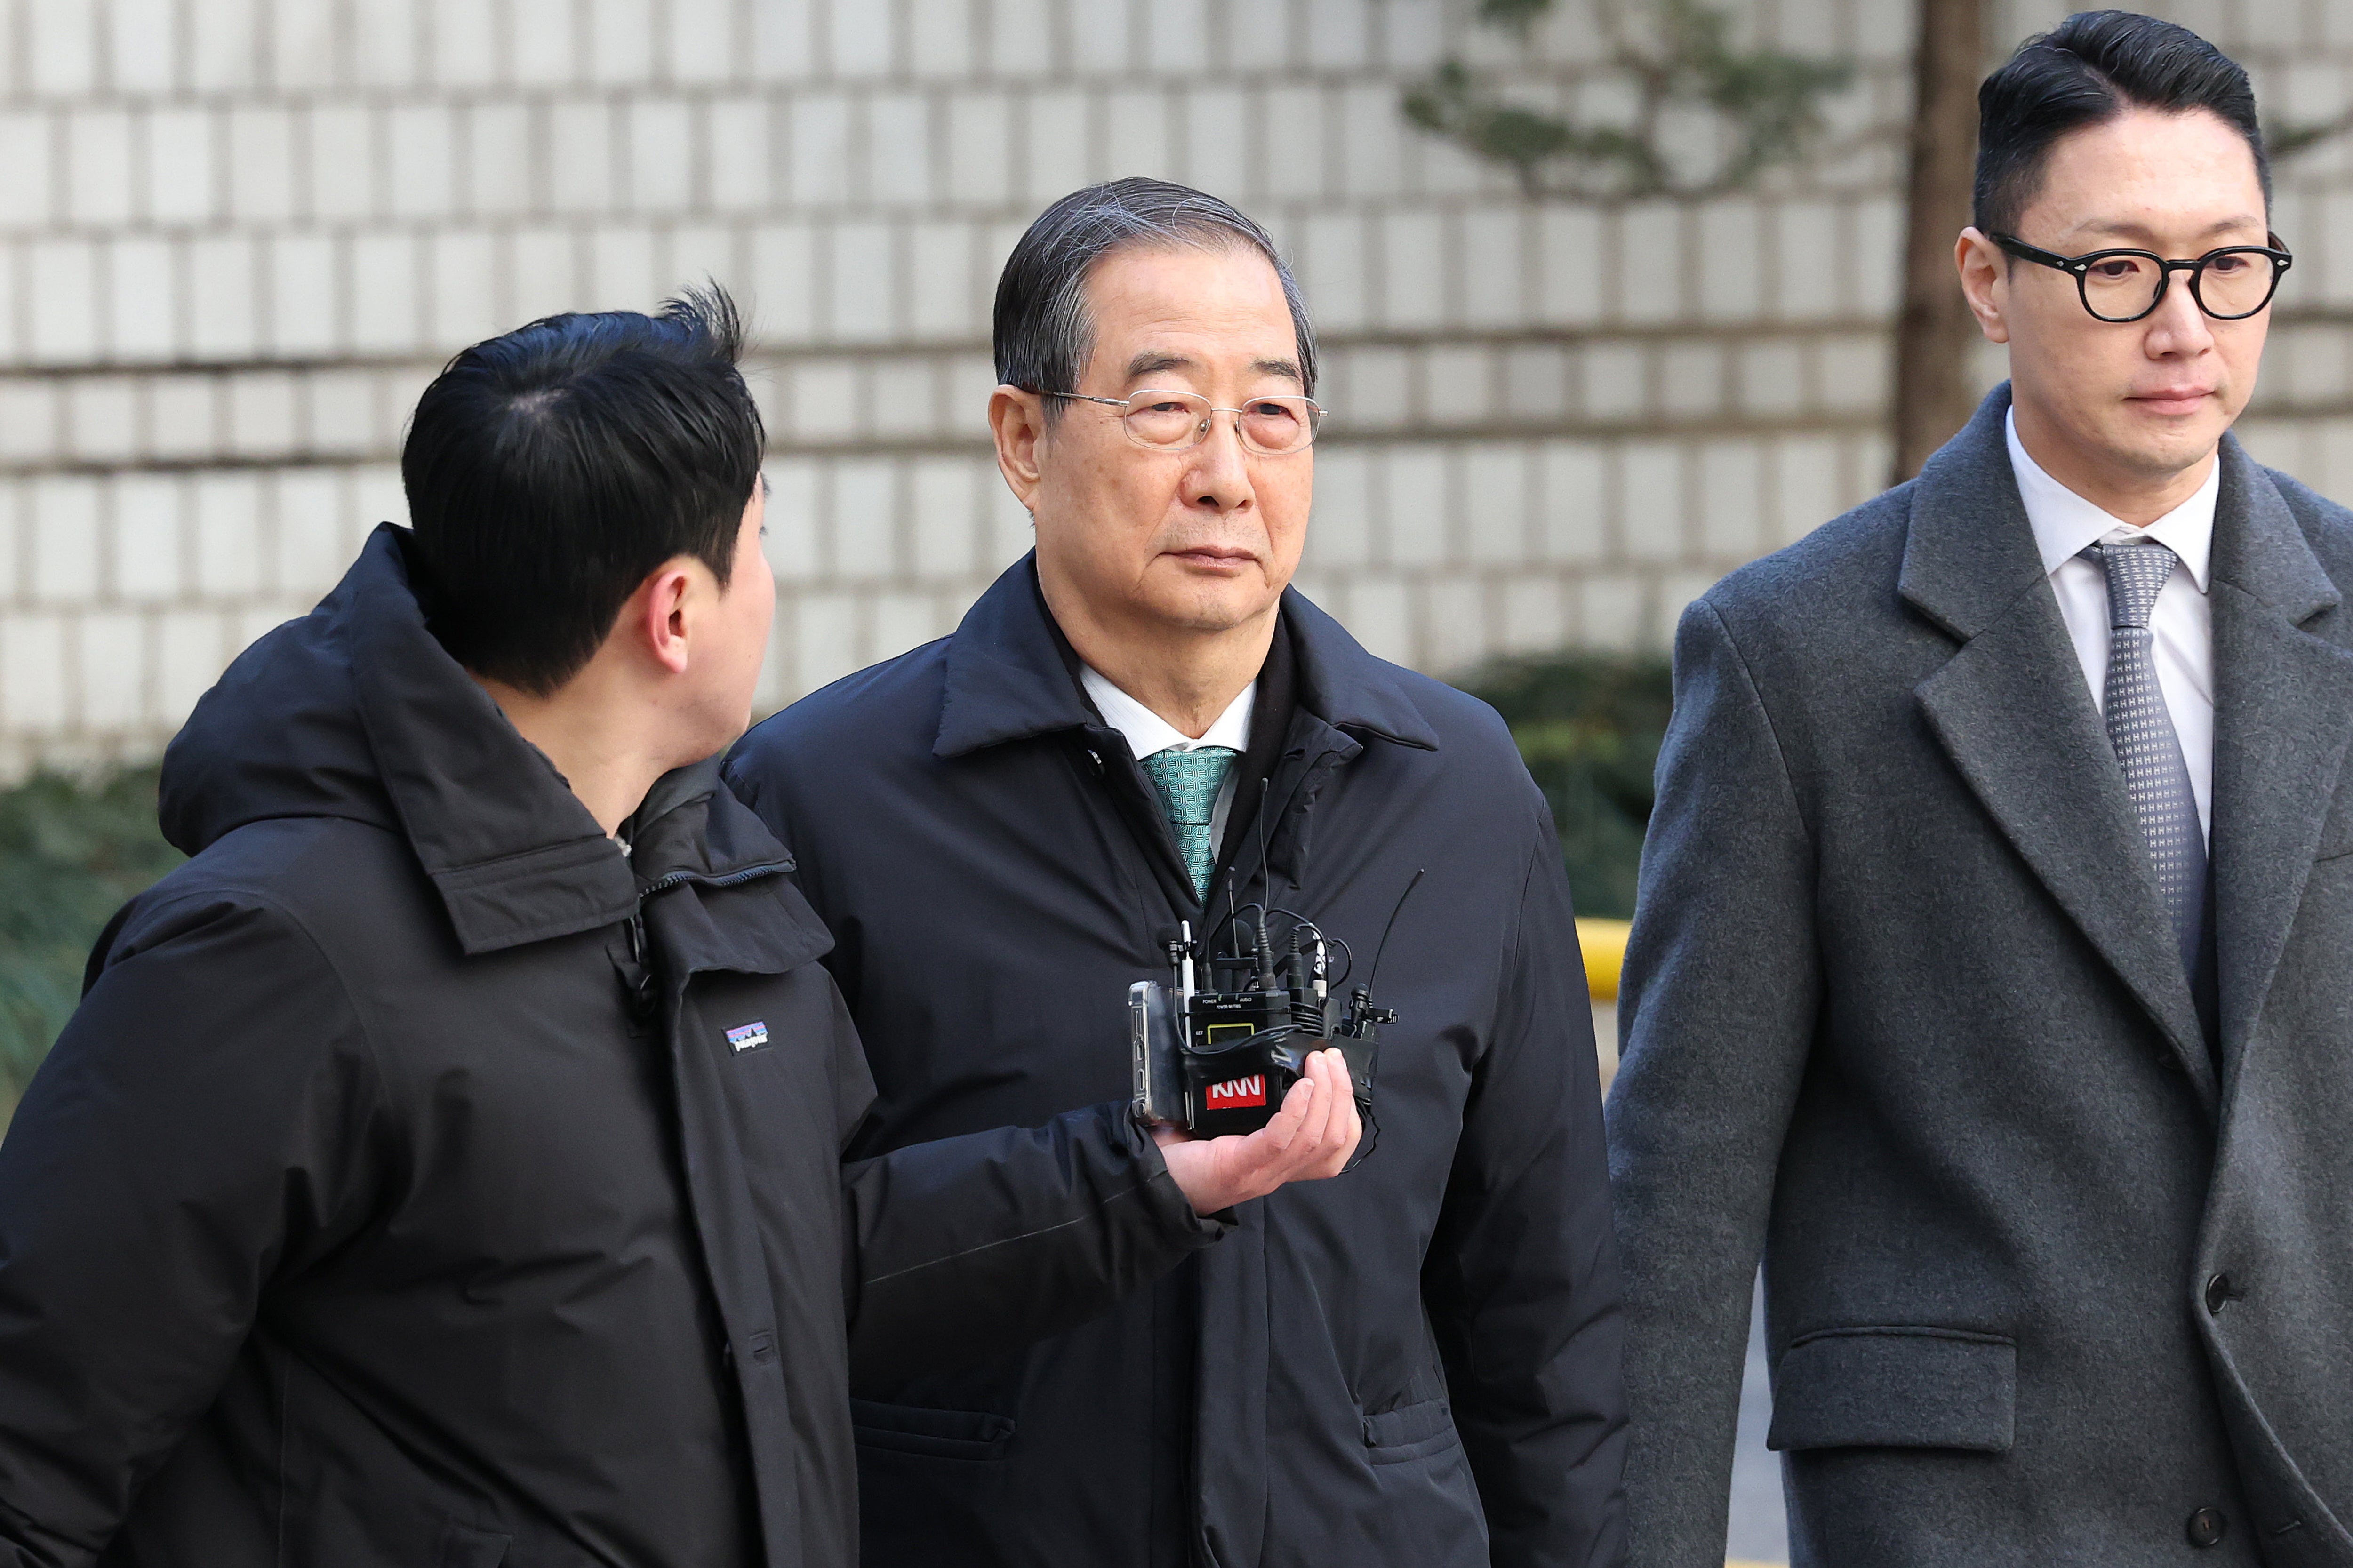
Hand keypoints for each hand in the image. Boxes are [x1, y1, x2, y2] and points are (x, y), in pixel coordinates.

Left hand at [1154, 1048, 1363, 1213]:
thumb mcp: (1227, 1130)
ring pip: (1315, 1137)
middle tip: (1331, 1059)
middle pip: (1333, 1139)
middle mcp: (1277, 1172)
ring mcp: (1262, 1172)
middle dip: (1341, 1093)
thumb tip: (1258, 1062)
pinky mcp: (1241, 1165)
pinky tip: (1301, 1085)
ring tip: (1320, 1064)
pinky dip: (1297, 1110)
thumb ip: (1248, 1107)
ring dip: (1325, 1094)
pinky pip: (1281, 1139)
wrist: (1147, 1185)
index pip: (1334, 1150)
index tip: (1341, 1077)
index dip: (1348, 1113)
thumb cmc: (1183, 1159)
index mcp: (1279, 1164)